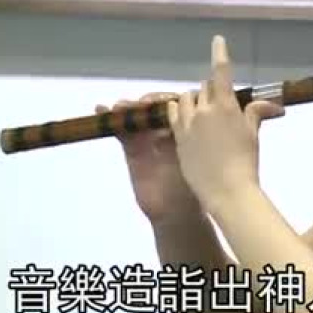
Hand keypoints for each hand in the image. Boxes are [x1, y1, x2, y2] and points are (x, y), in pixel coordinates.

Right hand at [96, 93, 200, 224]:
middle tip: (144, 103)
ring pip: (139, 117)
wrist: (176, 213)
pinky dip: (112, 119)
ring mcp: (150, 139)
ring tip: (121, 106)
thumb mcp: (199, 160)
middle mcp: (169, 130)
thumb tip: (210, 118)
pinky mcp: (133, 149)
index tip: (169, 100)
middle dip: (149, 102)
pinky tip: (102, 109)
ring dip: (129, 107)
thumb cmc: (195, 186)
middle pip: (156, 108)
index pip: (180, 106)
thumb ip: (198, 140)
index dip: (172, 100)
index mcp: (189, 130)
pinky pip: (122, 131)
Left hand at [168, 35, 283, 212]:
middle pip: (204, 88)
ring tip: (200, 112)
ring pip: (184, 99)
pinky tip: (185, 122)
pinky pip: (172, 116)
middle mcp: (203, 110)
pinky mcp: (177, 139)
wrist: (227, 191)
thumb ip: (255, 114)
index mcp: (225, 106)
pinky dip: (179, 113)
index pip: (221, 72)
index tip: (217, 40)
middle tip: (220, 103)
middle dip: (212, 90)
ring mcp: (186, 124)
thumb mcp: (253, 135)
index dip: (220, 53)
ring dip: (192, 100)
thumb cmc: (246, 162)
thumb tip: (272, 104)